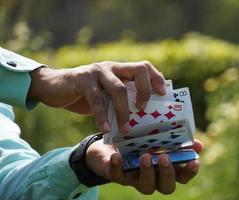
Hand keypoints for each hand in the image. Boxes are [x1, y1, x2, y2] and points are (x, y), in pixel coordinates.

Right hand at [28, 61, 165, 132]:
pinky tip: (106, 128)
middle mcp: (112, 67)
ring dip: (124, 111)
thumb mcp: (107, 97)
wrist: (55, 88)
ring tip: (125, 129)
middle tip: (143, 109)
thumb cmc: (85, 95)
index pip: (144, 67)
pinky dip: (103, 116)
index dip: (156, 78)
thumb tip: (142, 118)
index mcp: (121, 70)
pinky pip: (97, 99)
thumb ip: (121, 100)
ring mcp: (98, 71)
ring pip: (118, 88)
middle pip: (138, 70)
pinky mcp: (83, 79)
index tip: (163, 94)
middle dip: (145, 90)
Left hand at [85, 139, 202, 194]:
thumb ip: (177, 141)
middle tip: (165, 158)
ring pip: (145, 186)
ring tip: (145, 156)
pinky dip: (117, 167)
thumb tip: (198, 144)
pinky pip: (117, 176)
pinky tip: (118, 156)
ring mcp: (136, 179)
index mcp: (166, 169)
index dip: (190, 171)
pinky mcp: (118, 175)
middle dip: (167, 174)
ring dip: (147, 172)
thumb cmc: (139, 141)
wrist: (111, 144)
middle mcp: (154, 178)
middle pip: (166, 187)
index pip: (183, 177)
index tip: (194, 161)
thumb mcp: (158, 138)